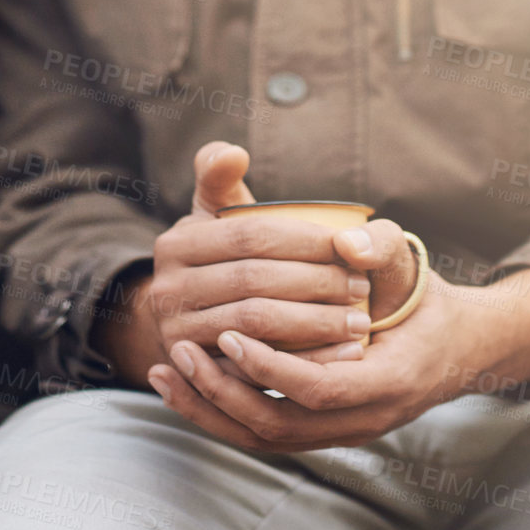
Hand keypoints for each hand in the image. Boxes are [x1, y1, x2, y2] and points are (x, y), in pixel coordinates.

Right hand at [96, 142, 372, 385]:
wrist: (194, 320)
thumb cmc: (224, 258)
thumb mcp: (215, 213)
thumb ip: (219, 175)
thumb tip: (234, 154)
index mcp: (176, 244)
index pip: (250, 235)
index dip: (304, 240)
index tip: (349, 247)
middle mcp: (167, 290)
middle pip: (254, 281)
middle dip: (316, 284)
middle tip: (363, 289)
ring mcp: (179, 335)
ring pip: (257, 325)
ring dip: (315, 324)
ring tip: (359, 322)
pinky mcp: (202, 375)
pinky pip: (261, 368)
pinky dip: (306, 361)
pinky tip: (343, 355)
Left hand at [147, 268, 529, 451]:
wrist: (453, 343)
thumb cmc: (420, 296)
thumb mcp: (409, 262)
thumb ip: (382, 245)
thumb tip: (348, 243)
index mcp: (391, 379)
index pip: (320, 390)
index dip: (272, 367)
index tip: (231, 334)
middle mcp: (366, 418)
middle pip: (282, 428)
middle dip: (224, 392)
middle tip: (180, 349)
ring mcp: (341, 431)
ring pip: (266, 440)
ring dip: (211, 409)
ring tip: (164, 370)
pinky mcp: (320, 430)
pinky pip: (263, 434)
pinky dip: (219, 414)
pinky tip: (180, 385)